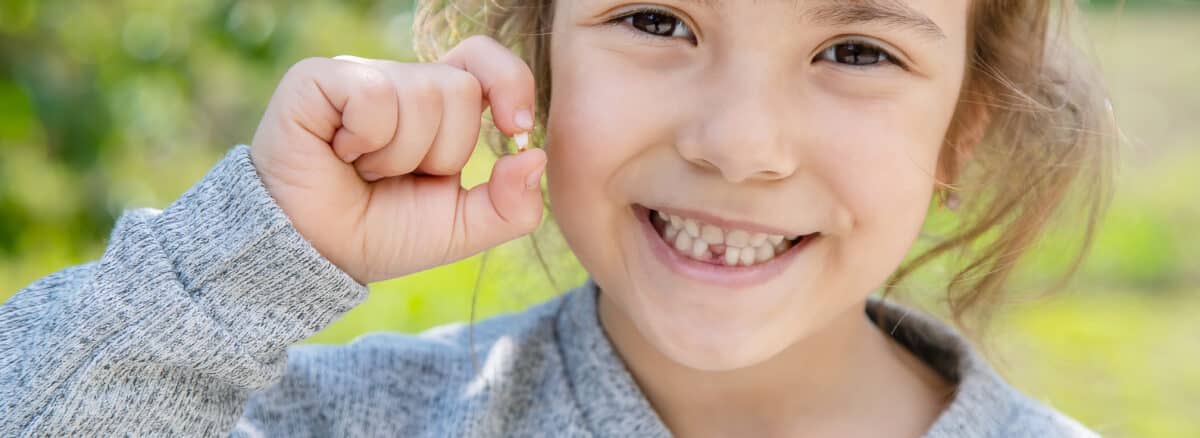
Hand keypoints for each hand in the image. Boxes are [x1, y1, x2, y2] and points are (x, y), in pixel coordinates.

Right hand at [249, 35, 544, 283]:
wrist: (315, 254)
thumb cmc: (380, 234)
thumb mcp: (461, 230)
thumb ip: (512, 206)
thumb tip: (536, 156)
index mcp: (438, 106)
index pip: (485, 62)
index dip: (510, 84)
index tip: (515, 129)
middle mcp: (400, 82)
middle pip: (461, 89)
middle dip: (441, 152)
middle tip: (397, 176)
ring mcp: (359, 76)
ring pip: (422, 94)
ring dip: (398, 155)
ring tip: (364, 169)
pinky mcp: (318, 79)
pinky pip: (374, 96)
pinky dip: (365, 139)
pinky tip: (339, 153)